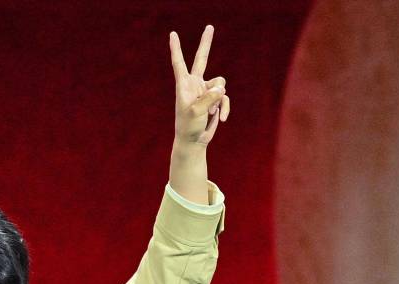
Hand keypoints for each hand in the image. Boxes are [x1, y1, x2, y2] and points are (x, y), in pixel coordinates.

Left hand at [169, 25, 229, 146]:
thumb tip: (222, 88)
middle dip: (206, 43)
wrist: (194, 141)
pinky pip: (225, 98)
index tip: (173, 34)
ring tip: (210, 112)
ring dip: (218, 99)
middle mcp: (195, 84)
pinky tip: (222, 119)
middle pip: (202, 59)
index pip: (179, 63)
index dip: (176, 48)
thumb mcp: (196, 111)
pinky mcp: (215, 100)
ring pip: (220, 84)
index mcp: (184, 84)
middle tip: (209, 26)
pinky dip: (225, 108)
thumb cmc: (188, 126)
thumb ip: (208, 97)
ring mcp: (206, 91)